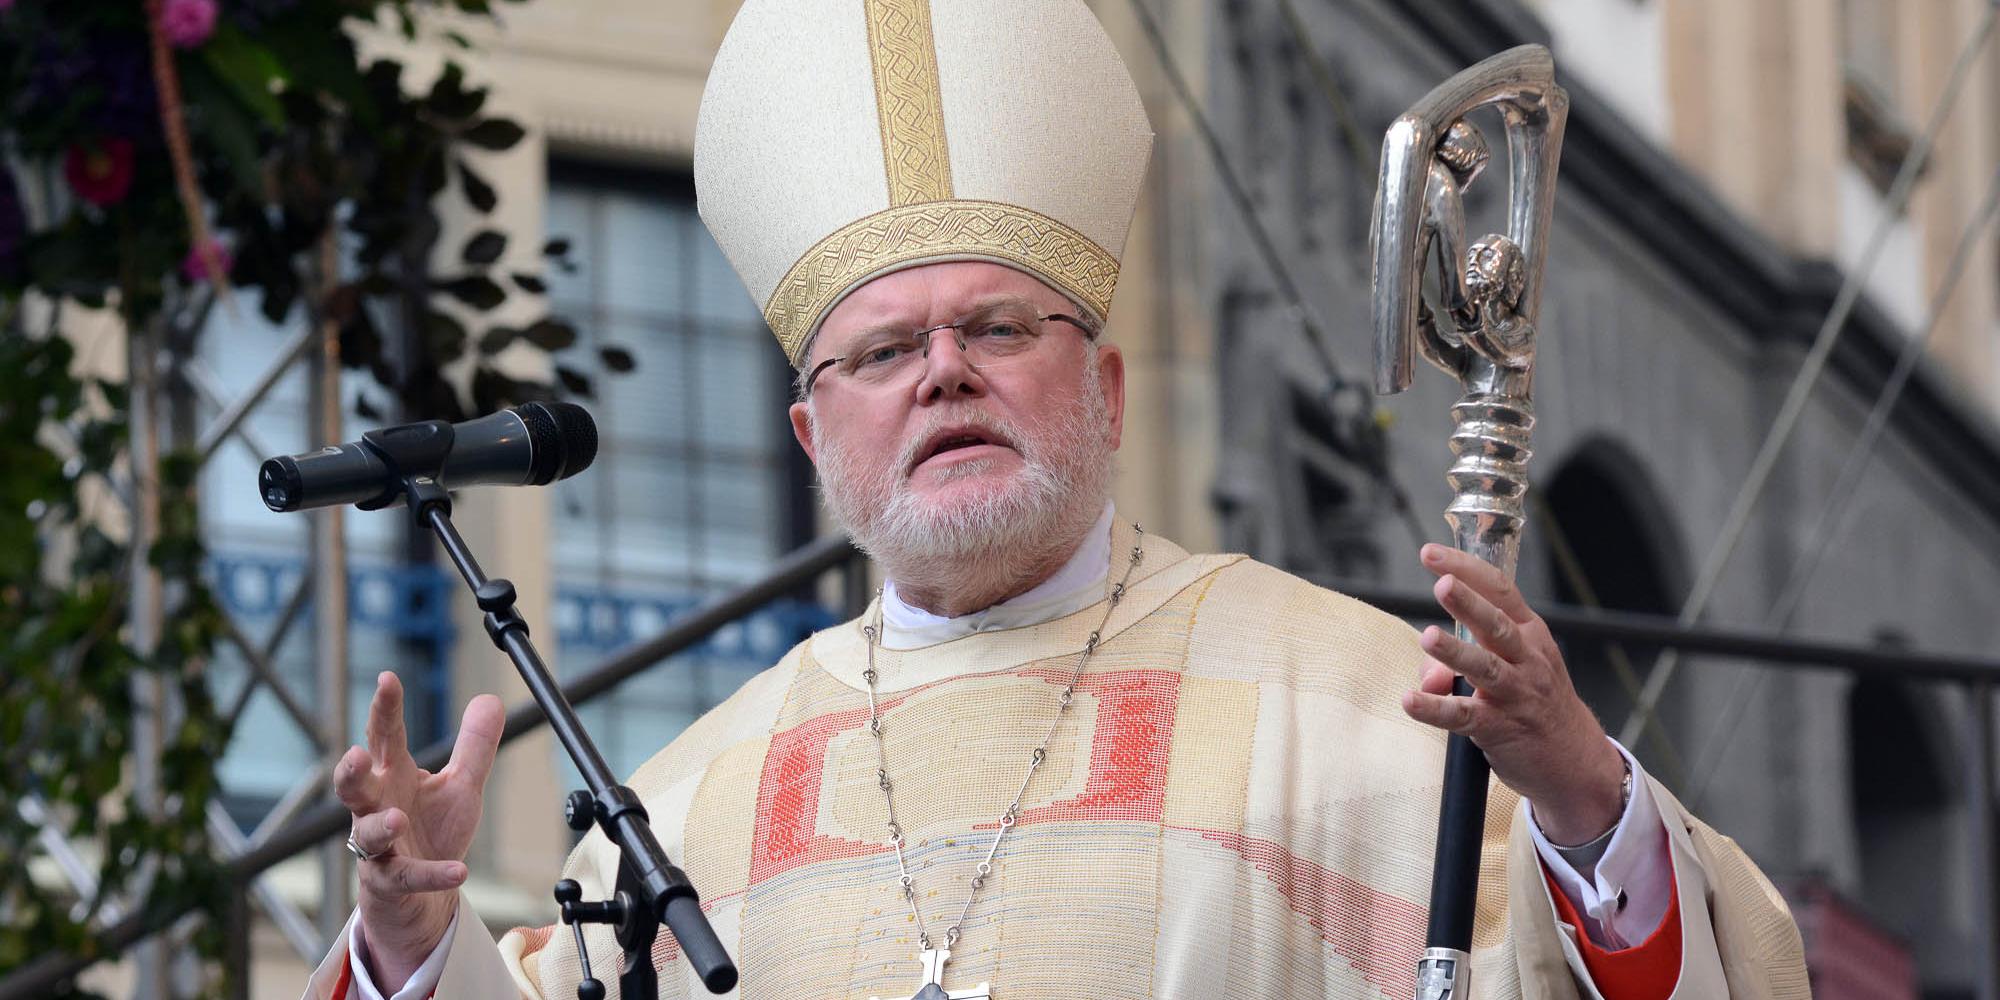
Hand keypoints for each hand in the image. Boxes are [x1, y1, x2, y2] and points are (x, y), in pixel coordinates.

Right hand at [335, 672, 503, 991]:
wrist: (421, 896)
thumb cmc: (432, 831)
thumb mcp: (460, 786)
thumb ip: (473, 747)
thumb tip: (489, 698)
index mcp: (393, 778)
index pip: (385, 738)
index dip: (384, 710)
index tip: (387, 679)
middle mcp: (378, 809)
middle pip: (355, 787)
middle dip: (351, 771)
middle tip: (356, 756)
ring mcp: (379, 848)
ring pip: (368, 835)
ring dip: (380, 826)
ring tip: (397, 818)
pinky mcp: (390, 882)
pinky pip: (408, 876)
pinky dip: (433, 874)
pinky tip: (459, 871)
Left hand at [1399, 544, 1626, 844]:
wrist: (1573, 759)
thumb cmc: (1533, 701)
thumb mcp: (1509, 669)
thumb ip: (1458, 660)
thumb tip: (1427, 674)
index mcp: (1529, 633)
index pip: (1499, 590)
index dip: (1465, 569)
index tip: (1431, 553)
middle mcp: (1526, 658)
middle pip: (1496, 625)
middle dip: (1468, 603)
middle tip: (1442, 584)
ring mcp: (1515, 694)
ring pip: (1485, 668)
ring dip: (1455, 652)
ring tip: (1429, 637)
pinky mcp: (1500, 728)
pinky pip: (1464, 716)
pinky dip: (1435, 709)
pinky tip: (1409, 701)